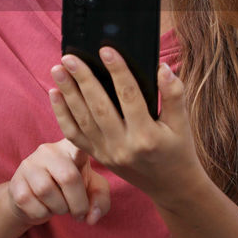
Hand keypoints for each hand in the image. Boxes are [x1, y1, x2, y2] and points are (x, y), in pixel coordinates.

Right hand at [7, 138, 110, 225]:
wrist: (35, 199)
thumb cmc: (69, 189)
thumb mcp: (90, 190)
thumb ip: (100, 200)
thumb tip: (92, 217)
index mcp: (70, 147)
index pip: (76, 142)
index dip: (81, 145)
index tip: (84, 148)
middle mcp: (48, 151)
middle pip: (68, 177)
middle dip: (78, 203)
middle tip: (79, 213)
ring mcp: (29, 165)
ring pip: (47, 191)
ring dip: (59, 208)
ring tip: (60, 207)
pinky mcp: (16, 184)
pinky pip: (32, 205)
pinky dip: (43, 214)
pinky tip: (44, 208)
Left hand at [48, 49, 203, 206]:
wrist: (170, 187)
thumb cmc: (178, 150)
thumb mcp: (182, 124)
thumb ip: (174, 95)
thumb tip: (162, 67)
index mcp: (147, 136)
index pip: (129, 96)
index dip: (118, 71)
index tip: (106, 50)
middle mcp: (124, 146)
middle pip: (99, 107)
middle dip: (83, 80)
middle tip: (70, 58)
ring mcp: (107, 153)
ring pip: (82, 120)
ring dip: (68, 93)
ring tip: (57, 69)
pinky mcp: (97, 156)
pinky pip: (74, 135)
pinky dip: (62, 114)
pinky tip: (55, 93)